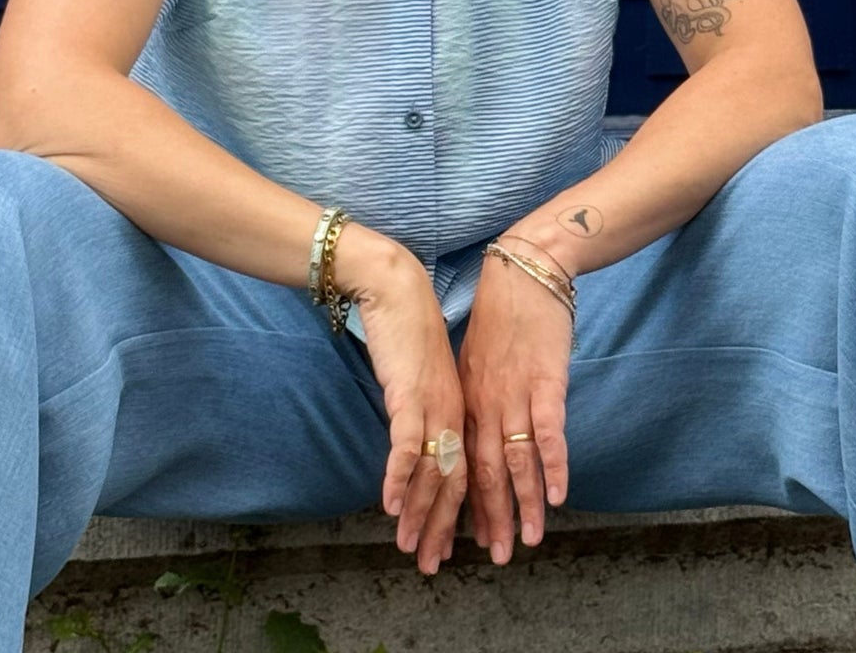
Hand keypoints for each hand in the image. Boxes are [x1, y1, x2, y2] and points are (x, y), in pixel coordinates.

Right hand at [334, 228, 466, 575]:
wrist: (396, 288)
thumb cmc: (406, 329)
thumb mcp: (421, 377)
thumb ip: (423, 409)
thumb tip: (415, 440)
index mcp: (460, 409)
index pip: (465, 471)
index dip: (459, 513)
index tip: (450, 546)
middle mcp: (454, 412)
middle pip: (454, 481)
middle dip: (443, 528)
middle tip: (433, 566)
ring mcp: (435, 404)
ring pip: (433, 470)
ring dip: (422, 514)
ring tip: (412, 549)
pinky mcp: (411, 393)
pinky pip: (407, 444)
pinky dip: (399, 477)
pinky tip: (390, 505)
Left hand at [457, 247, 572, 564]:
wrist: (523, 271)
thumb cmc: (502, 315)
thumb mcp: (475, 359)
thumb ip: (476, 398)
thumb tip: (477, 430)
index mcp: (467, 399)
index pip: (463, 463)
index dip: (464, 505)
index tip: (463, 540)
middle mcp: (485, 402)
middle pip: (485, 471)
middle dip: (489, 518)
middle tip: (494, 558)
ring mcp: (514, 393)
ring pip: (515, 459)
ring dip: (522, 504)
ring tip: (527, 541)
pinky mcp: (544, 380)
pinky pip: (546, 430)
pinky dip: (551, 464)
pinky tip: (556, 494)